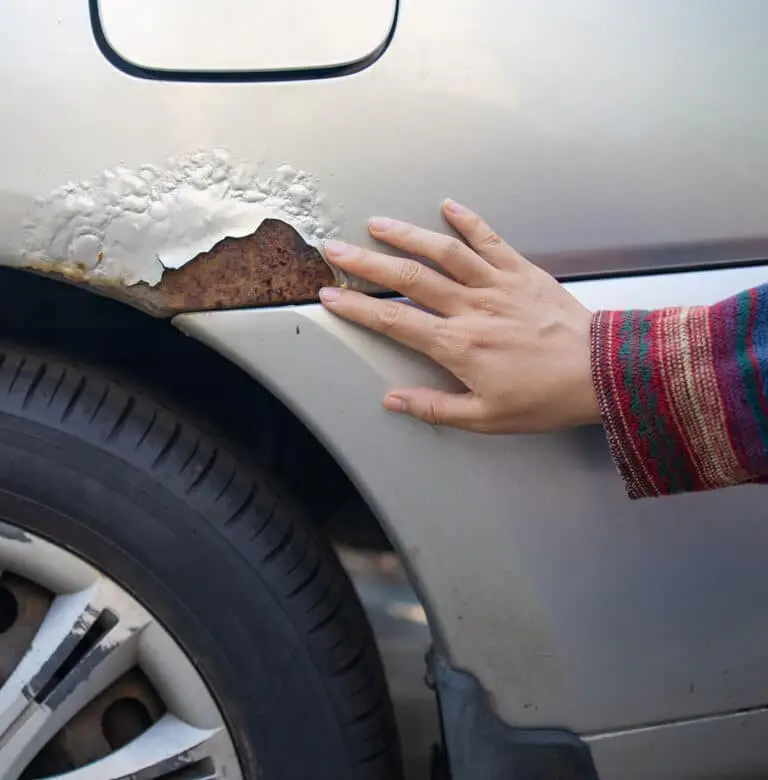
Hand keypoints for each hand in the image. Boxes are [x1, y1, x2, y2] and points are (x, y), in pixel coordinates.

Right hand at [318, 200, 599, 433]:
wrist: (603, 373)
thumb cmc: (546, 398)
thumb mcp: (485, 417)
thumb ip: (434, 407)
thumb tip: (393, 400)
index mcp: (457, 346)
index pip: (394, 320)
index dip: (356, 308)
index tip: (330, 296)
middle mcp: (471, 309)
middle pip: (408, 278)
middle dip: (366, 263)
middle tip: (336, 249)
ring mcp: (497, 285)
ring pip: (443, 252)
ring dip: (407, 235)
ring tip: (377, 224)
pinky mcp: (522, 272)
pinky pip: (490, 240)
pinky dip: (468, 220)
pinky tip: (448, 207)